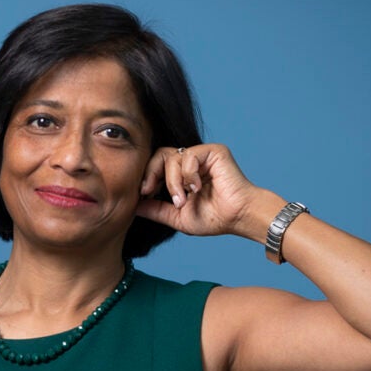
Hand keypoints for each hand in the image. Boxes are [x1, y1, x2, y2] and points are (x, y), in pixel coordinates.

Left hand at [135, 143, 264, 237]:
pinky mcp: (213, 151)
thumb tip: (133, 206)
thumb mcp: (176, 217)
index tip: (143, 193)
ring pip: (172, 156)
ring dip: (172, 181)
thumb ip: (156, 210)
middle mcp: (191, 162)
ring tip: (182, 200)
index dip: (146, 177)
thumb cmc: (213, 218)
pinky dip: (188, 174)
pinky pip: (189, 156)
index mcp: (181, 174)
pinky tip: (197, 188)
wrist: (237, 218)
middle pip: (160, 155)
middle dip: (151, 173)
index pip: (156, 165)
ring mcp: (202, 155)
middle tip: (149, 191)